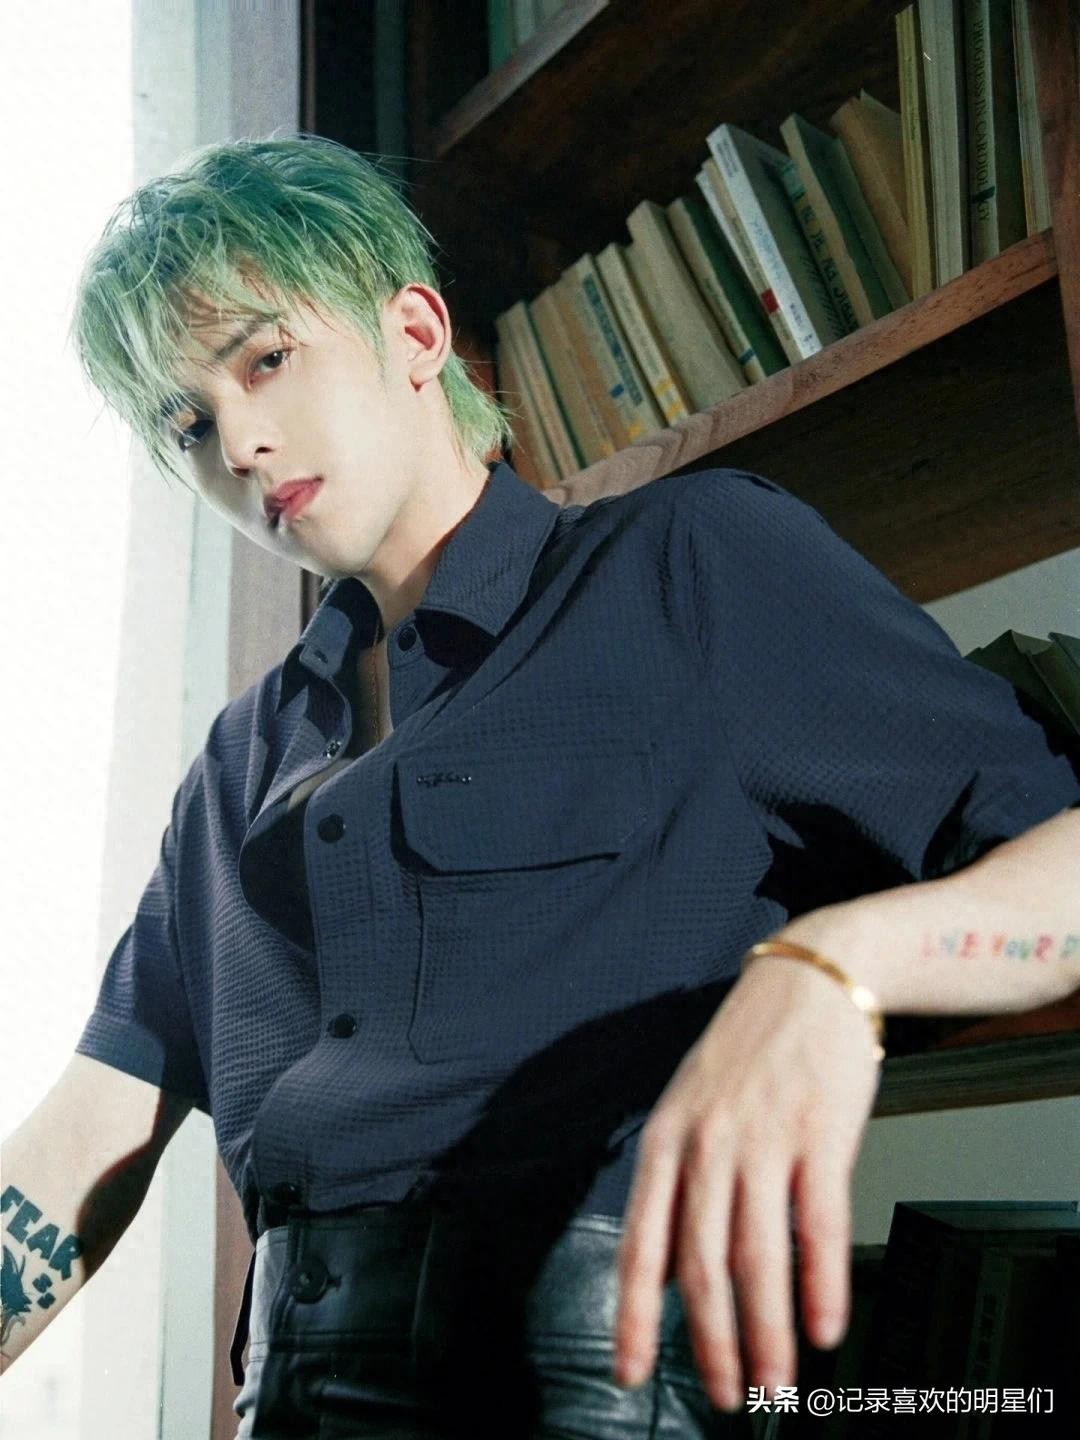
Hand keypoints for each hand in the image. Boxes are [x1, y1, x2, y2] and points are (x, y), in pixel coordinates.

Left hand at [612, 955, 881, 1411]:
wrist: (811, 978)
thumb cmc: (749, 1048)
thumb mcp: (689, 1107)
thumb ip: (676, 1189)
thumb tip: (666, 1272)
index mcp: (665, 1140)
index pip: (641, 1244)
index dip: (632, 1316)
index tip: (628, 1373)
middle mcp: (706, 1143)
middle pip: (702, 1265)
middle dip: (712, 1344)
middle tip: (729, 1397)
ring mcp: (763, 1137)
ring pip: (759, 1257)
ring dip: (769, 1333)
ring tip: (778, 1384)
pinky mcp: (820, 1132)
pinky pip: (818, 1223)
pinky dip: (823, 1284)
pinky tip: (827, 1326)